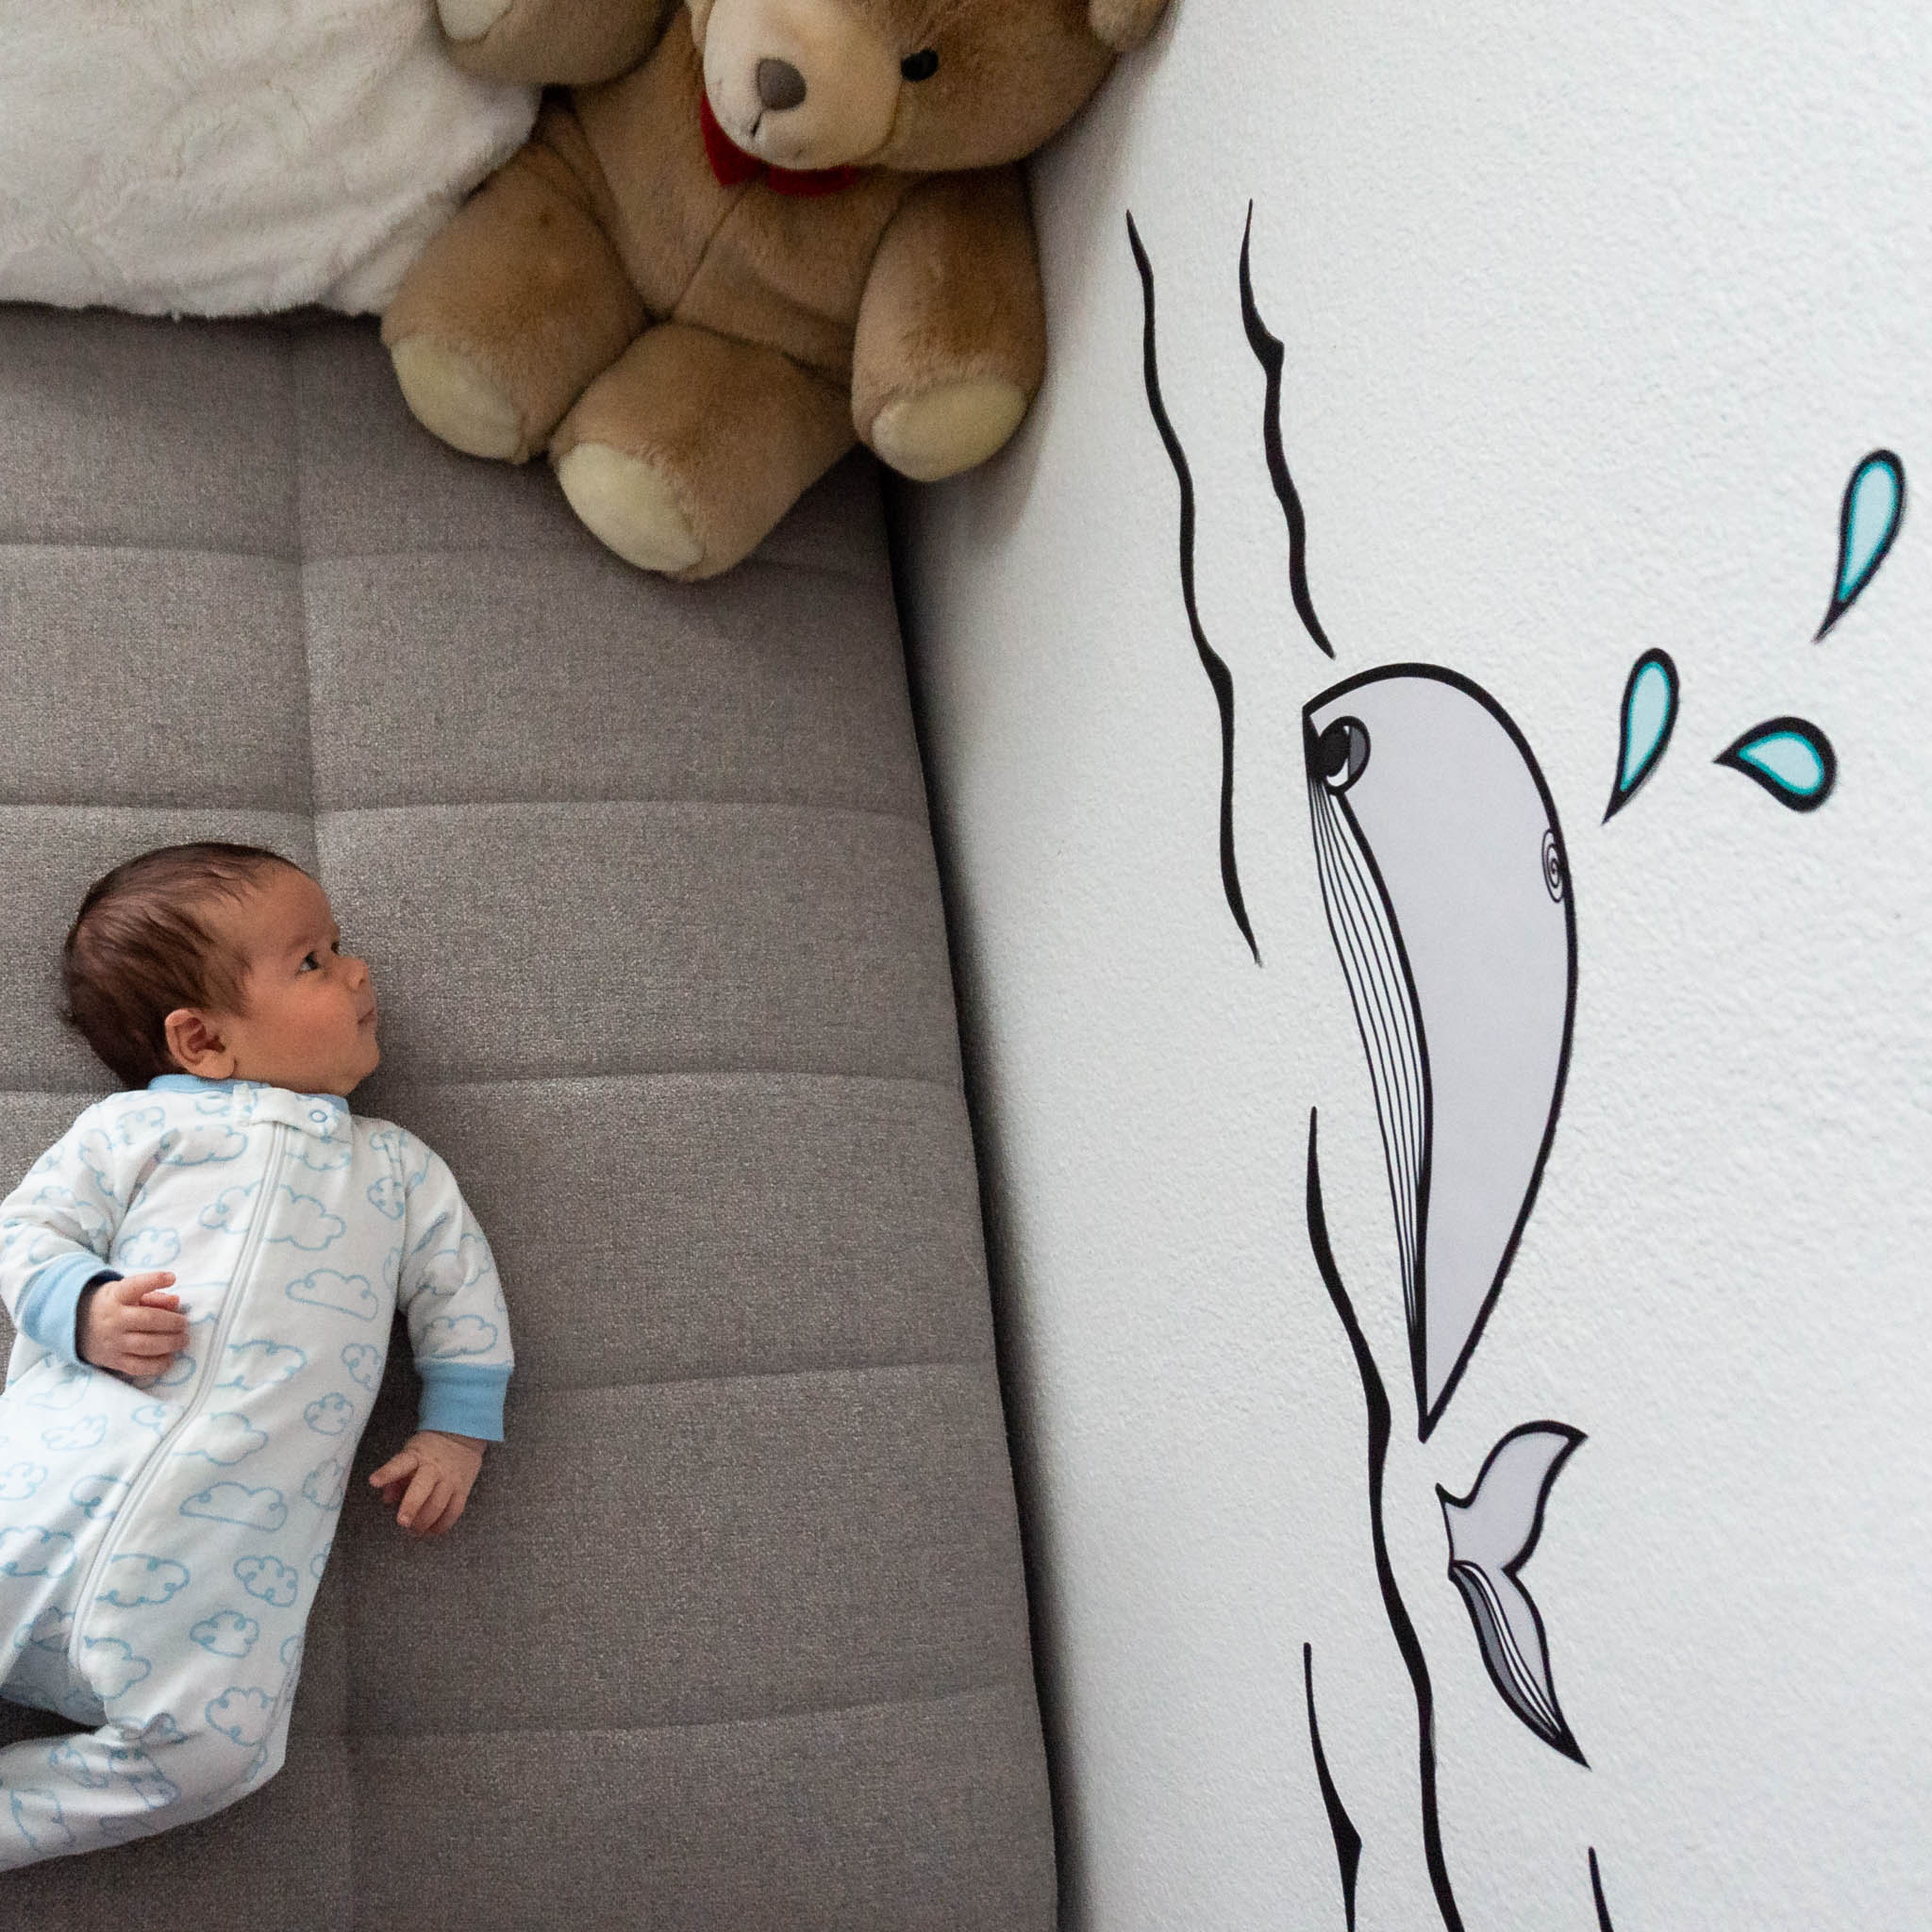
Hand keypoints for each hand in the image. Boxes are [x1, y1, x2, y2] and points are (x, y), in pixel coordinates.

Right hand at [78, 1272, 187, 1380]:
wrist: (76, 1326)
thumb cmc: (112, 1305)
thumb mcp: (126, 1293)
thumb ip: (152, 1295)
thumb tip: (176, 1302)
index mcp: (116, 1297)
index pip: (134, 1286)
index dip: (154, 1280)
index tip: (172, 1277)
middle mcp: (113, 1319)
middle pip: (149, 1320)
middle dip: (173, 1322)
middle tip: (184, 1324)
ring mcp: (113, 1342)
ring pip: (146, 1345)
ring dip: (171, 1343)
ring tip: (183, 1339)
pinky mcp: (113, 1361)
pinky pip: (138, 1366)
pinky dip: (158, 1365)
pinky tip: (169, 1358)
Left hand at [367, 1431, 485, 1537]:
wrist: (462, 1439)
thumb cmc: (429, 1451)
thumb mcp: (409, 1454)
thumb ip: (395, 1477)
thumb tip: (387, 1499)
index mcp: (416, 1456)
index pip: (400, 1464)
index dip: (387, 1473)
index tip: (374, 1481)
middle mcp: (435, 1468)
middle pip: (424, 1488)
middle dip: (412, 1506)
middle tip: (403, 1522)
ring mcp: (451, 1480)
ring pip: (439, 1505)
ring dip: (425, 1522)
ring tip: (413, 1530)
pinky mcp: (463, 1491)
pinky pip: (453, 1512)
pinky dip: (441, 1525)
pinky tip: (431, 1530)